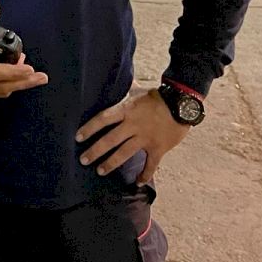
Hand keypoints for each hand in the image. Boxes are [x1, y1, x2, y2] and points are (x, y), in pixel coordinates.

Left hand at [75, 88, 189, 185]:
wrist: (183, 104)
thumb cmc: (159, 96)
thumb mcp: (138, 91)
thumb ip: (125, 90)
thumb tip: (114, 78)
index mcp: (127, 110)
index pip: (103, 119)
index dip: (89, 128)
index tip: (78, 137)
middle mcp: (134, 125)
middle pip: (110, 140)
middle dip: (95, 151)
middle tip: (83, 160)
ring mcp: (146, 138)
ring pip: (125, 153)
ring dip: (111, 163)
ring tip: (100, 171)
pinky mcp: (158, 147)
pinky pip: (151, 164)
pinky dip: (145, 175)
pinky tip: (138, 183)